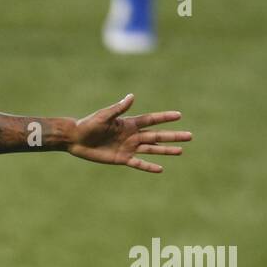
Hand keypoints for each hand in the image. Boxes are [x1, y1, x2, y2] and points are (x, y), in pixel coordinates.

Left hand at [68, 94, 191, 173]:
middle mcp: (132, 135)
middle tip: (189, 136)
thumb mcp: (104, 116)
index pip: (152, 120)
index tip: (179, 115)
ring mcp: (128, 147)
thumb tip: (132, 97)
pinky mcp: (121, 159)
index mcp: (129, 123)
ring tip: (181, 151)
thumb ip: (119, 108)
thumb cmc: (88, 124)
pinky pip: (138, 163)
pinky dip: (149, 166)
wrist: (76, 139)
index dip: (165, 118)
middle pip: (157, 136)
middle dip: (173, 136)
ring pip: (152, 149)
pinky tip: (161, 169)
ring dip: (166, 150)